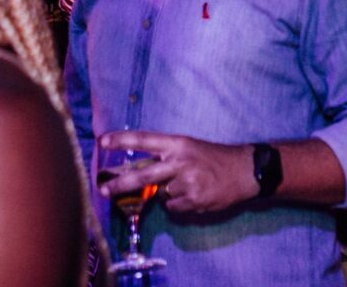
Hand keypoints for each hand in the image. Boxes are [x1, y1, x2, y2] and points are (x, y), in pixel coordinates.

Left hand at [97, 131, 255, 213]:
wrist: (245, 170)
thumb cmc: (214, 158)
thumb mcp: (190, 148)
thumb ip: (166, 158)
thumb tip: (140, 174)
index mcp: (178, 143)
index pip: (144, 139)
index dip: (122, 140)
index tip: (102, 141)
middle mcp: (180, 161)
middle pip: (142, 176)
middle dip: (119, 184)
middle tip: (102, 190)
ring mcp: (187, 181)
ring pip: (162, 194)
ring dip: (171, 193)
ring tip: (191, 185)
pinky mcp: (194, 199)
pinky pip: (174, 207)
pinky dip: (181, 204)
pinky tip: (196, 194)